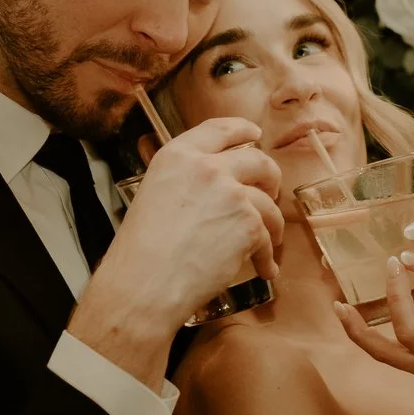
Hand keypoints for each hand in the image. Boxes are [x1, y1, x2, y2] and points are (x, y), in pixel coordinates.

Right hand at [88, 116, 284, 331]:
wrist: (144, 285)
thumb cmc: (141, 252)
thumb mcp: (155, 195)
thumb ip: (187, 181)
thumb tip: (218, 186)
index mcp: (178, 156)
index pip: (218, 129)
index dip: (241, 129)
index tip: (254, 135)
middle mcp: (206, 168)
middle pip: (257, 161)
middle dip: (270, 178)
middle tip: (271, 192)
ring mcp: (231, 194)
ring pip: (268, 204)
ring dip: (271, 226)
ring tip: (267, 244)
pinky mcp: (248, 224)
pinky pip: (268, 238)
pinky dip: (266, 257)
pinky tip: (263, 268)